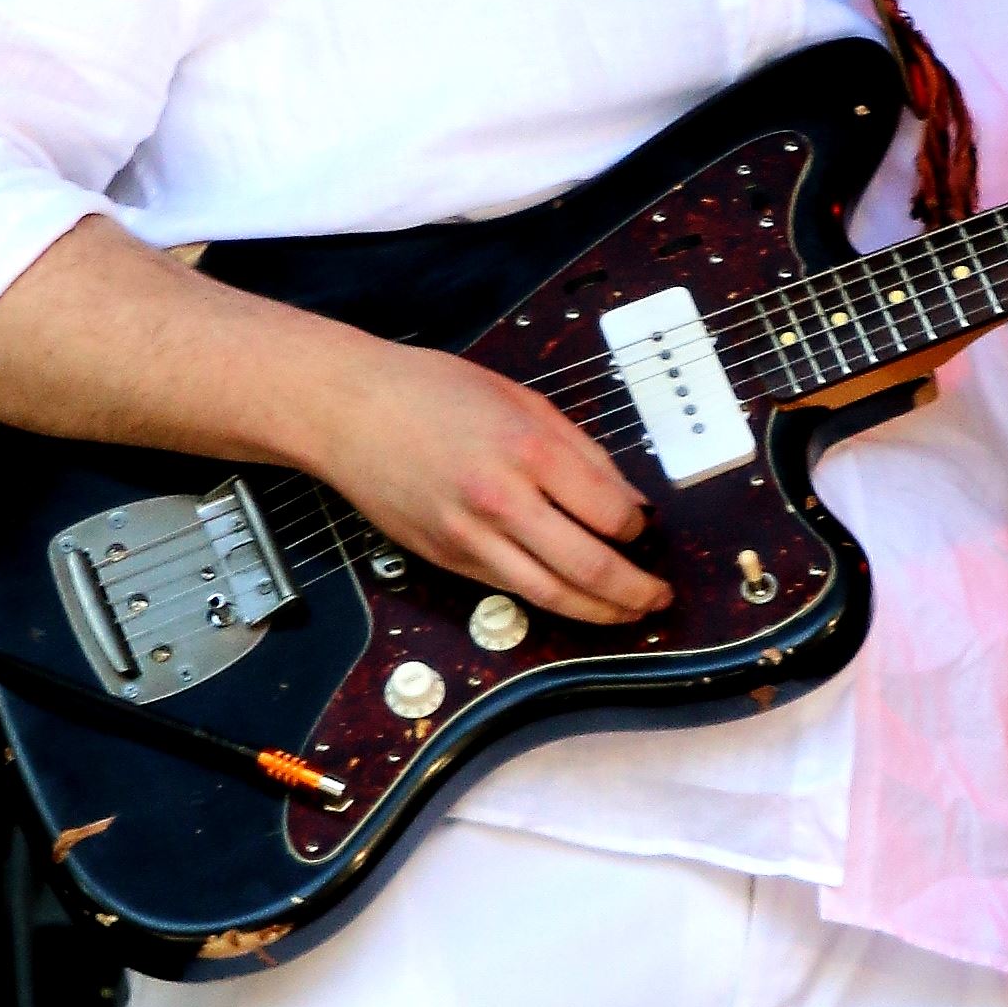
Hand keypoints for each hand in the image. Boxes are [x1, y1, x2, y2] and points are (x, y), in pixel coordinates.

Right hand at [303, 331, 670, 624]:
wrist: (348, 410)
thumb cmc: (432, 392)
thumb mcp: (521, 399)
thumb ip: (581, 451)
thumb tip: (630, 501)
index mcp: (529, 449)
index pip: (611, 513)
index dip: (639, 529)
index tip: (643, 527)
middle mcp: (503, 500)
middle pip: (590, 568)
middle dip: (636, 591)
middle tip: (659, 597)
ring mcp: (471, 537)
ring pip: (553, 595)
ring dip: (601, 612)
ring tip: (630, 614)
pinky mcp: (447, 559)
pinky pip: (511, 590)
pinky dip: (550, 600)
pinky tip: (573, 598)